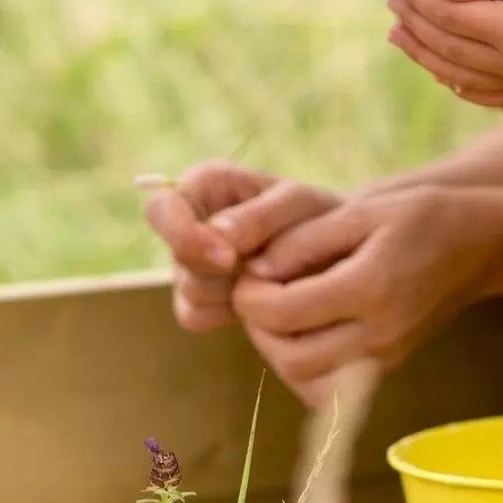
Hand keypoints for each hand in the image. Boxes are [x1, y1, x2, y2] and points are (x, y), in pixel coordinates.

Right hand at [143, 162, 337, 332]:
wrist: (341, 260)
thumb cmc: (321, 220)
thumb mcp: (299, 207)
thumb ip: (259, 216)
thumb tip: (215, 236)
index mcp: (207, 185)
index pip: (161, 207)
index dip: (183, 235)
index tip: (228, 258)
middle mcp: (192, 223)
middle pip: (177, 257)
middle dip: (218, 270)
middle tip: (263, 272)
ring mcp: (192, 264)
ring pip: (187, 291)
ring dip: (229, 292)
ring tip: (270, 282)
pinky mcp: (200, 301)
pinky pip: (194, 317)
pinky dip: (226, 314)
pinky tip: (259, 303)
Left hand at [229, 185, 502, 404]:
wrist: (479, 247)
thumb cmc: (421, 217)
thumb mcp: (362, 209)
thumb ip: (303, 241)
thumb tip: (255, 271)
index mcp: (371, 288)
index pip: (283, 313)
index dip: (250, 296)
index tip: (250, 272)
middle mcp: (379, 334)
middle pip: (290, 358)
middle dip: (259, 328)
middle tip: (259, 295)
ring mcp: (385, 358)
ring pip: (305, 383)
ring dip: (278, 352)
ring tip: (279, 313)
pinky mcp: (386, 370)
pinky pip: (328, 391)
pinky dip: (303, 370)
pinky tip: (303, 334)